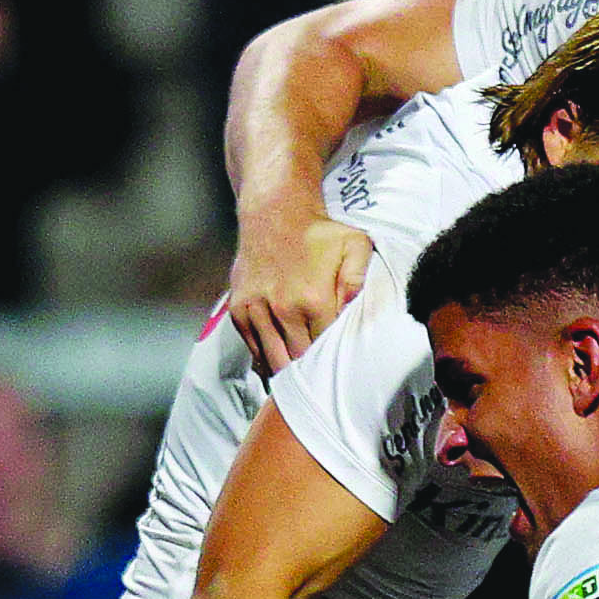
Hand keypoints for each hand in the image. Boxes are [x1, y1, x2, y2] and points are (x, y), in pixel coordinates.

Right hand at [228, 210, 375, 377]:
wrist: (274, 213)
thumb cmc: (320, 232)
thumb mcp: (355, 246)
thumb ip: (359, 280)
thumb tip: (355, 310)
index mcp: (313, 299)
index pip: (324, 349)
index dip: (332, 363)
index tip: (339, 371)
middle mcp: (282, 308)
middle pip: (297, 359)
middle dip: (309, 373)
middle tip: (321, 385)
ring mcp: (256, 309)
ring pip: (272, 358)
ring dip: (285, 371)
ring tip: (299, 384)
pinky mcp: (239, 308)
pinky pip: (251, 346)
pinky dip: (264, 358)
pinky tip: (277, 366)